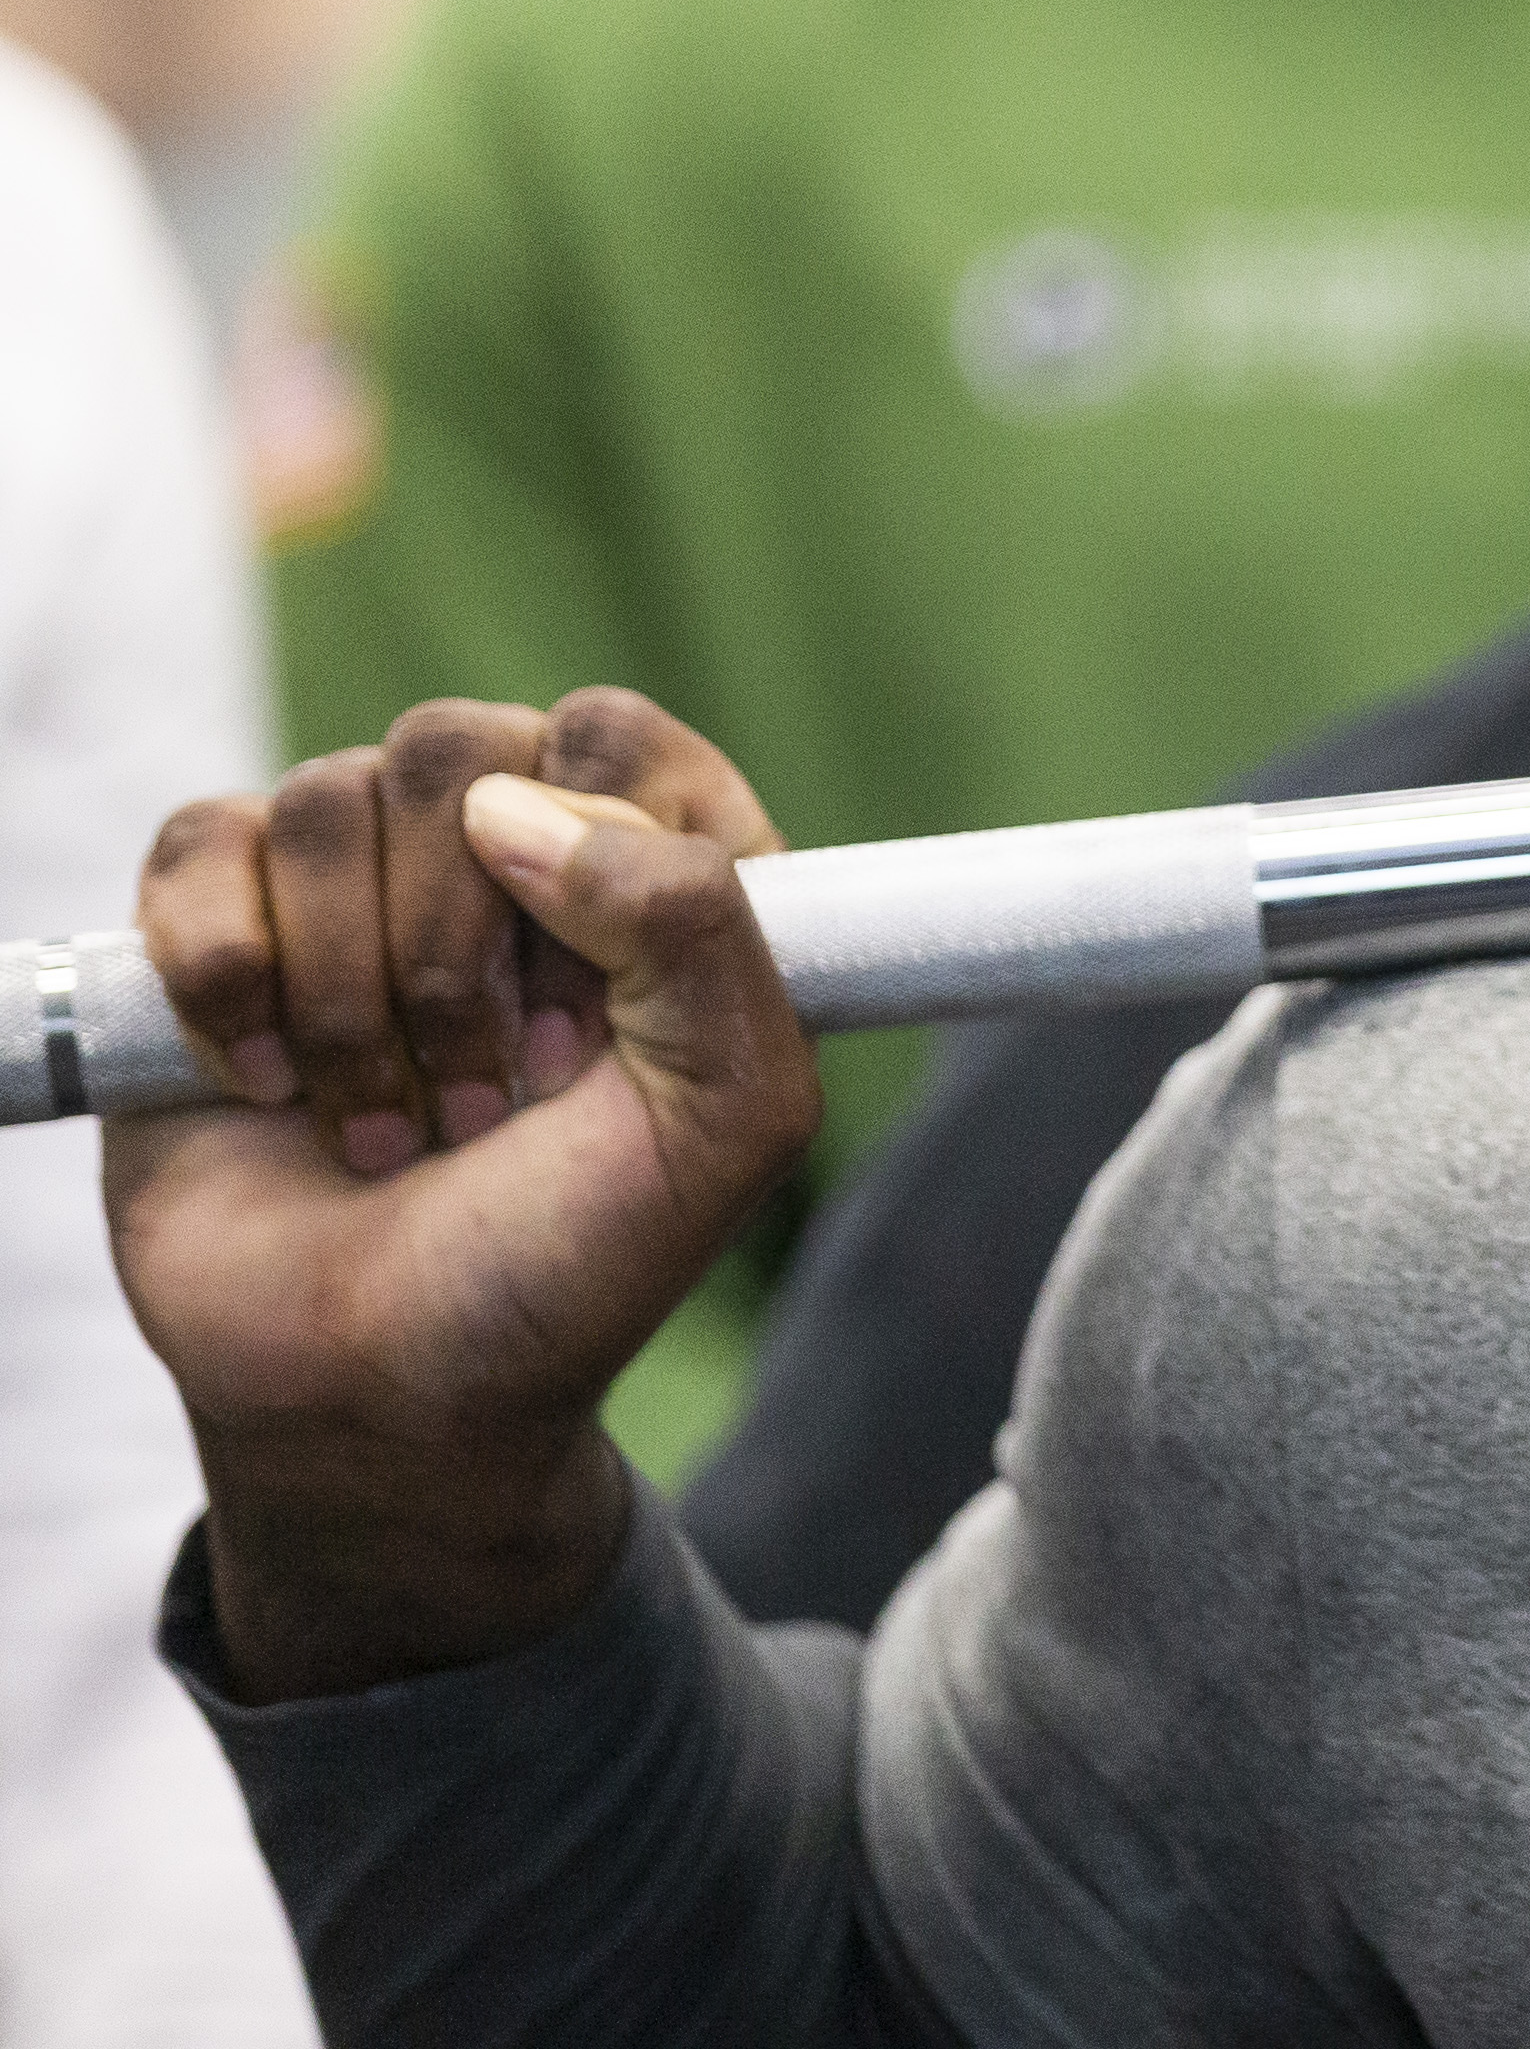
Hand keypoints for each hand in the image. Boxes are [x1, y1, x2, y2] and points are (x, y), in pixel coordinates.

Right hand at [103, 690, 819, 1698]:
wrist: (383, 1394)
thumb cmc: (572, 1259)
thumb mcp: (729, 1114)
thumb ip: (698, 924)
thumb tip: (514, 802)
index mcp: (653, 874)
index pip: (611, 738)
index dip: (593, 863)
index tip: (589, 1029)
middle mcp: (507, 855)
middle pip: (455, 754)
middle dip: (458, 953)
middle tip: (492, 1098)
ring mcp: (354, 886)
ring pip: (321, 803)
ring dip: (354, 999)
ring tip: (396, 1123)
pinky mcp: (216, 930)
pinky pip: (196, 852)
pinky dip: (228, 980)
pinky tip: (270, 1089)